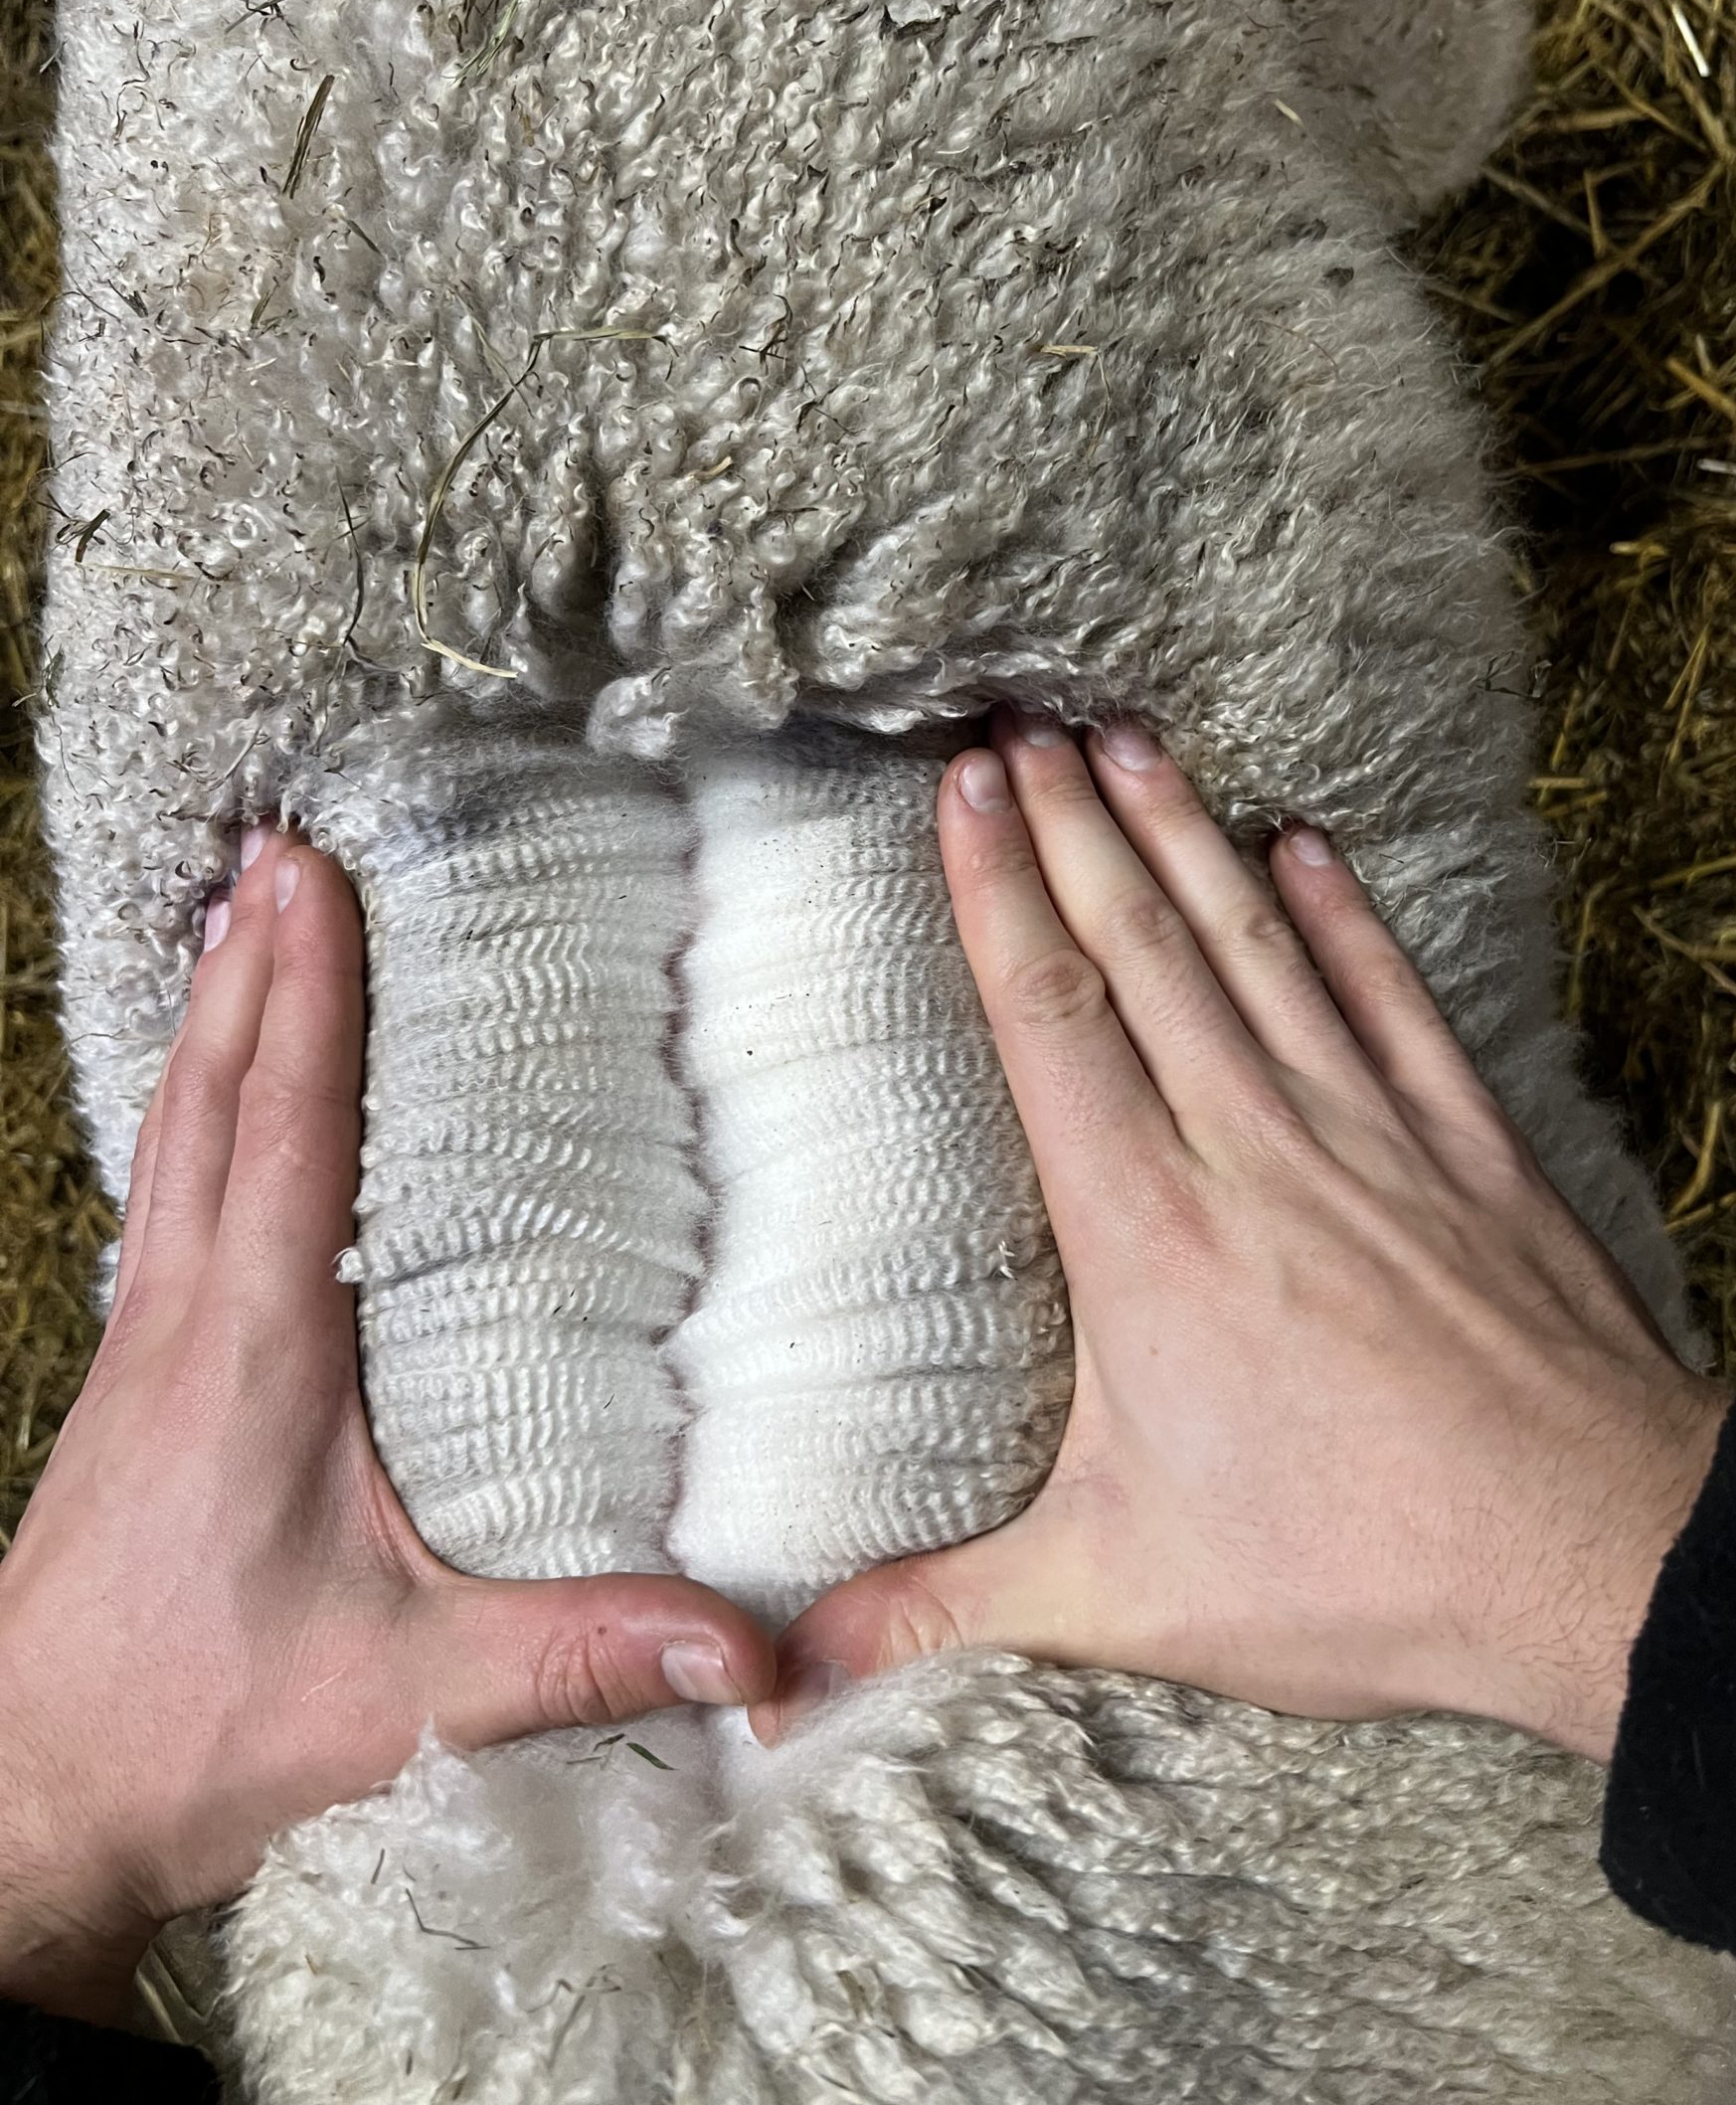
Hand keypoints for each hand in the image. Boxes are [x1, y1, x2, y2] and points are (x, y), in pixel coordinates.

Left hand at [0, 829, 774, 2025]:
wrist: (25, 1801)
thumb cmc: (191, 1732)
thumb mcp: (402, 1695)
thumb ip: (577, 1653)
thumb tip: (743, 1643)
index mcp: (252, 1355)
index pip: (286, 1134)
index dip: (308, 998)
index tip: (317, 882)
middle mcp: (182, 1324)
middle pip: (214, 1102)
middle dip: (252, 969)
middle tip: (280, 854)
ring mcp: (141, 1351)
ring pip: (170, 1144)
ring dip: (210, 1027)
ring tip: (236, 930)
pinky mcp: (130, 1389)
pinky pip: (159, 1202)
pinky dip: (188, 1115)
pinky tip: (208, 1111)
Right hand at [758, 712, 1725, 1760]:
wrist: (1597, 1555)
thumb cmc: (1357, 1570)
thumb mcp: (1123, 1600)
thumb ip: (945, 1610)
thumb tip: (783, 1674)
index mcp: (1149, 1233)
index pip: (1052, 1016)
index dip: (998, 891)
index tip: (964, 791)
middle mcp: (1251, 1147)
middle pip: (1143, 947)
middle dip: (1072, 827)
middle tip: (1021, 726)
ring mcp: (1370, 1132)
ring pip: (1257, 947)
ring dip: (1190, 836)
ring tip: (1130, 743)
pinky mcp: (1468, 1145)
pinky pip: (1393, 996)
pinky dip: (1345, 914)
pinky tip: (1310, 844)